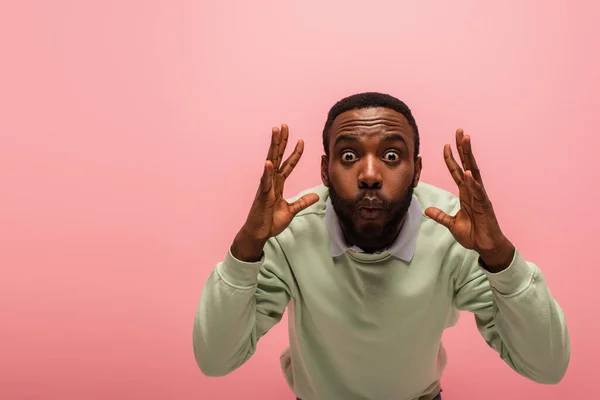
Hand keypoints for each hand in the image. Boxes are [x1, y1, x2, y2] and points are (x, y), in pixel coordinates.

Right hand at [231, 125, 318, 261]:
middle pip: (278, 157)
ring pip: (271, 163)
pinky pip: (265, 182)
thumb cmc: (270, 222)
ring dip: (273, 147)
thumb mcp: (291, 211)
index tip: (302, 141)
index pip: (288, 165)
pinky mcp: (262, 196)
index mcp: (278, 184)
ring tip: (275, 132)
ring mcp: (265, 187)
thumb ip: (302, 202)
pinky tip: (269, 162)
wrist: (259, 234)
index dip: (295, 153)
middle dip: (281, 141)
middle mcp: (271, 182)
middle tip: (284, 126)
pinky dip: (267, 172)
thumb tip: (316, 196)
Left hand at [424, 129, 513, 270]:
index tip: (446, 145)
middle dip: (463, 148)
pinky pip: (478, 192)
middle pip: (467, 165)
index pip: (457, 172)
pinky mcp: (485, 206)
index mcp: (465, 193)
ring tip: (466, 141)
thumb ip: (440, 216)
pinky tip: (467, 172)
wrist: (486, 247)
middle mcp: (473, 191)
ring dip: (469, 156)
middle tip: (460, 132)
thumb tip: (427, 210)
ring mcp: (480, 197)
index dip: (451, 159)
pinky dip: (472, 182)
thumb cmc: (473, 234)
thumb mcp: (452, 224)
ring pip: (473, 172)